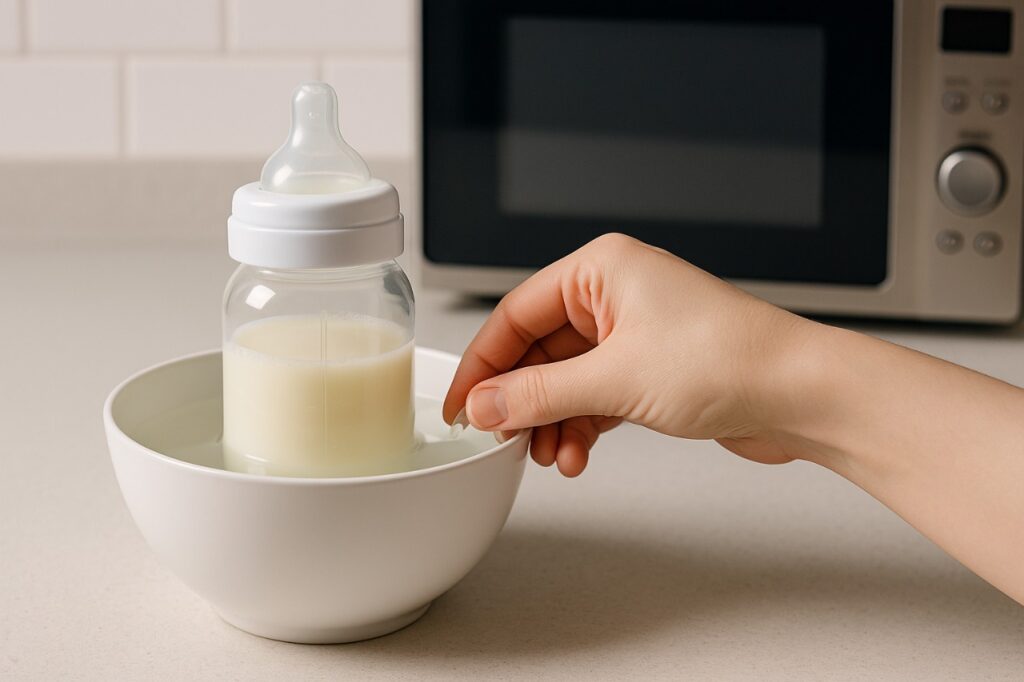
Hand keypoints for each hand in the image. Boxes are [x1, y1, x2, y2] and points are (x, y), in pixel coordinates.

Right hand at [443, 233, 817, 476]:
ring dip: (552, 421)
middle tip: (502, 437)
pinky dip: (581, 427)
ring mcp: (634, 334)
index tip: (461, 403)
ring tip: (550, 454)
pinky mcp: (650, 370)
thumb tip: (486, 404)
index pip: (515, 314)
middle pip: (537, 350)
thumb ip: (539, 393)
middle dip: (521, 400)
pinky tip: (578, 455)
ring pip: (565, 380)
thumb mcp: (615, 378)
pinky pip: (594, 397)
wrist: (801, 395)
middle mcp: (615, 295)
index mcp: (600, 269)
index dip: (482, 363)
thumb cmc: (732, 359)